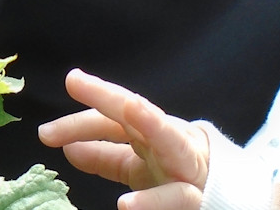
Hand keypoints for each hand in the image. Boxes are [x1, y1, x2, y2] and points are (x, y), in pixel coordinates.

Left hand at [39, 69, 211, 209]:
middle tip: (75, 82)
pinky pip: (176, 197)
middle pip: (136, 112)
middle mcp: (169, 139)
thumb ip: (104, 156)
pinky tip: (127, 204)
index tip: (54, 112)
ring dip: (150, 122)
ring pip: (169, 140)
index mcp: (151, 130)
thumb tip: (68, 147)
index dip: (84, 113)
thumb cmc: (175, 173)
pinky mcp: (195, 196)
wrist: (225, 196)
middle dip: (107, 95)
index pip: (113, 116)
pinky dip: (152, 201)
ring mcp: (186, 165)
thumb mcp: (136, 163)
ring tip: (128, 107)